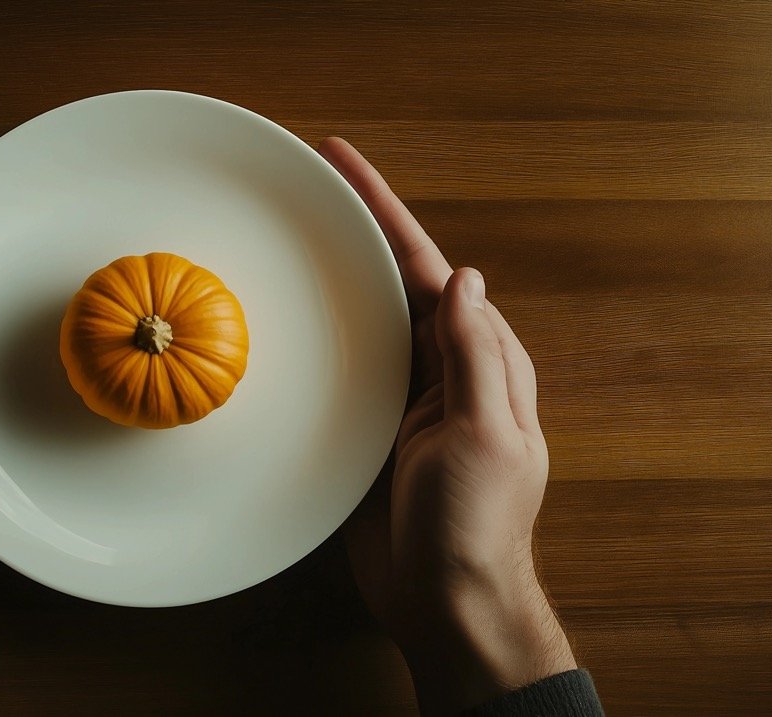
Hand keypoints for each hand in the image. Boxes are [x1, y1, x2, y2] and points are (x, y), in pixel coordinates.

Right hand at [319, 138, 575, 712]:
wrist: (442, 599)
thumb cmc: (474, 524)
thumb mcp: (485, 434)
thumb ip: (474, 356)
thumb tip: (463, 278)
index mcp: (478, 359)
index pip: (429, 267)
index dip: (386, 212)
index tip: (342, 164)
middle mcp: (439, 368)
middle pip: (392, 279)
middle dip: (355, 228)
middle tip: (304, 184)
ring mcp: (401, 397)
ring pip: (362, 317)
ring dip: (331, 274)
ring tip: (289, 231)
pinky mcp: (366, 428)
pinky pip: (340, 366)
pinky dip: (316, 333)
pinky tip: (285, 317)